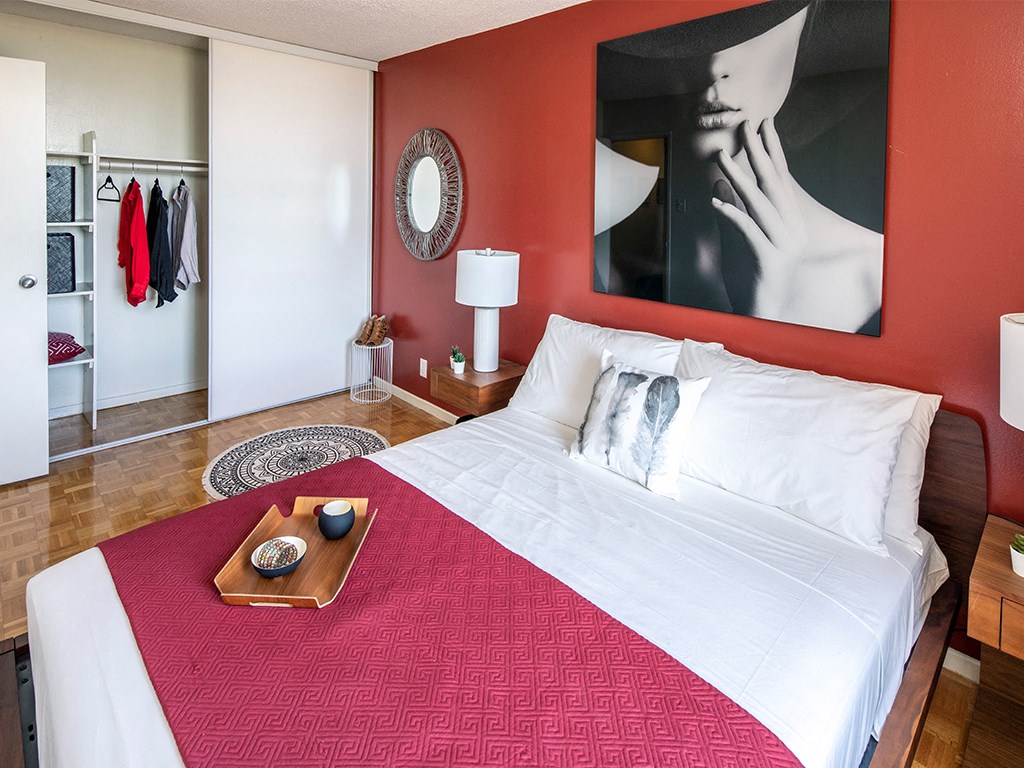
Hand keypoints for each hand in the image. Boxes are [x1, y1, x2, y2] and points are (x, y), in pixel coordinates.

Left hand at [711, 118, 808, 319]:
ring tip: (722, 156)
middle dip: (759, 152)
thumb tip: (720, 182)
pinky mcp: (768, 261)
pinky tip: (716, 200)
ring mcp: (783, 246)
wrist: (761, 314)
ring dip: (740, 177)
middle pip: (773, 184)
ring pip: (760, 204)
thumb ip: (732, 210)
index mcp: (790, 221)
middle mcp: (792, 229)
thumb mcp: (738, 238)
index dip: (771, 150)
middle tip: (746, 125)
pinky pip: (749, 232)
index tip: (763, 124)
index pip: (780, 179)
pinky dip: (732, 214)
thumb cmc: (750, 278)